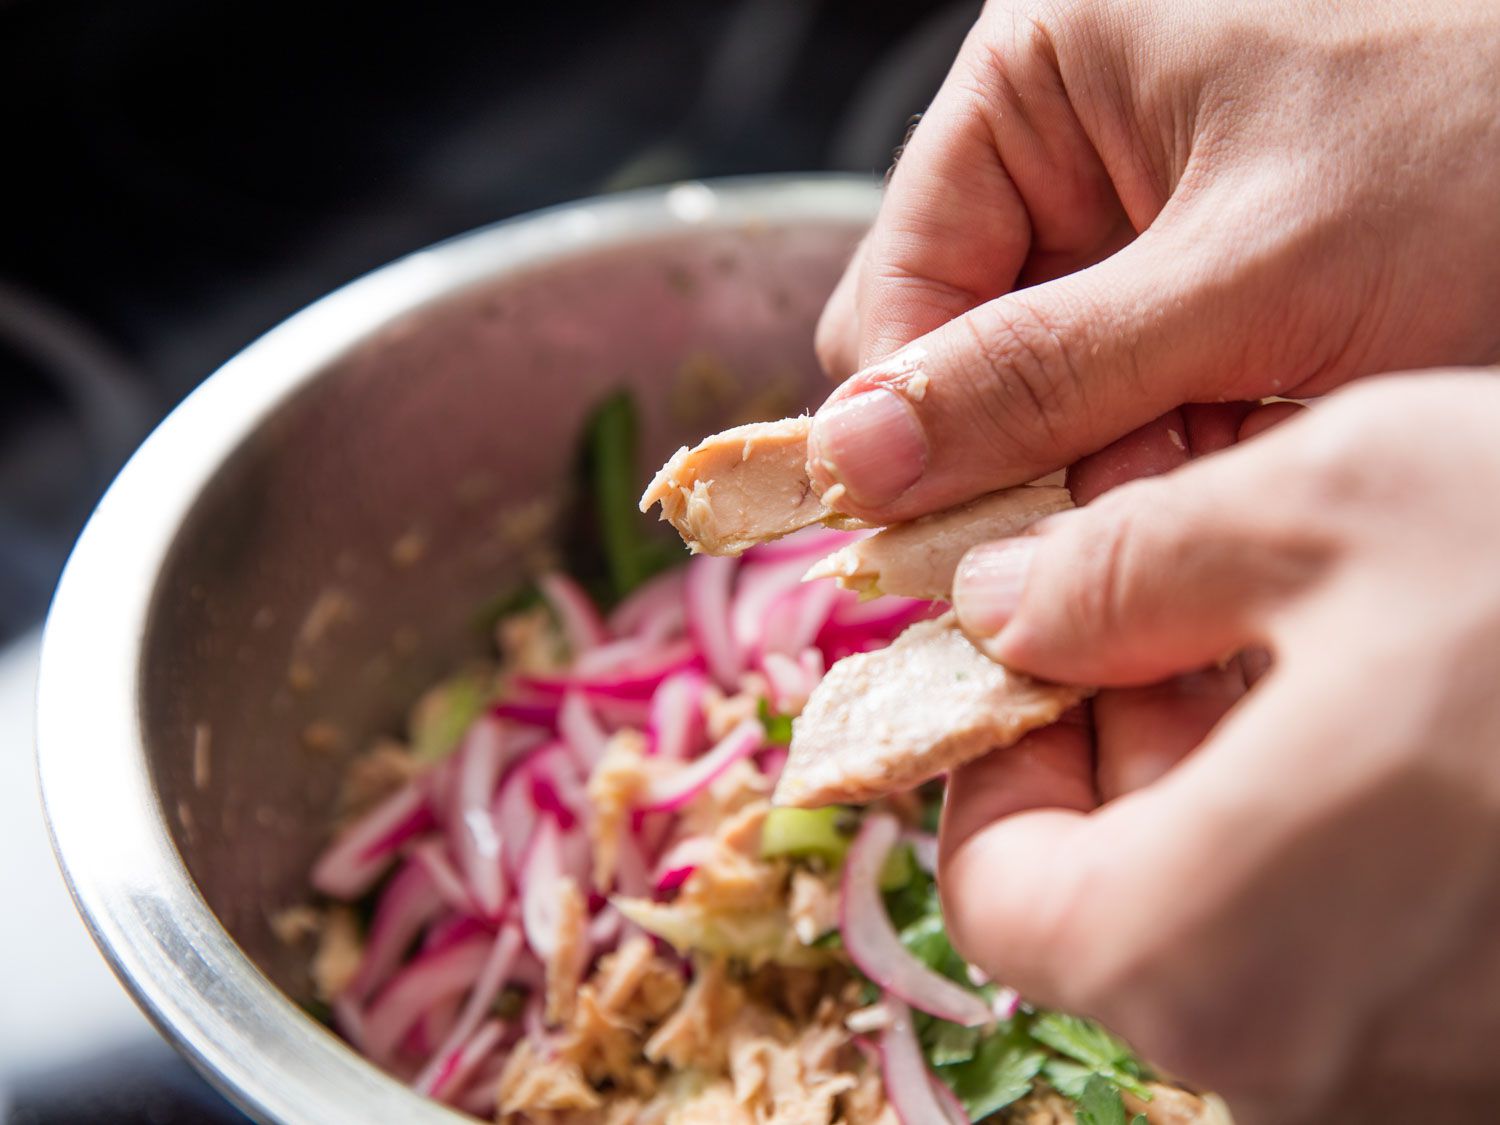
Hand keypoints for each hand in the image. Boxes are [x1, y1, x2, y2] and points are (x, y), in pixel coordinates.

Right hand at [806, 0, 1499, 521]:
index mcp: (1042, 75)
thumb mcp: (1252, 271)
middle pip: (966, 345)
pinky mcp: (1205, 288)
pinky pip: (1128, 402)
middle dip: (1027, 446)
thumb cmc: (1485, 146)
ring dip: (1109, 464)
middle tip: (1108, 511)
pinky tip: (1244, 455)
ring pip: (1046, 393)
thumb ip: (1041, 372)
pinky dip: (1170, 456)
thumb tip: (850, 459)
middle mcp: (1071, 145)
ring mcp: (1141, 221)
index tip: (944, 542)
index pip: (902, 280)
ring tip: (1218, 462)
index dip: (913, 418)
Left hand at [938, 374, 1499, 1123]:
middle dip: (1125, 740)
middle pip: (1116, 903)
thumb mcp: (1333, 500)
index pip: (994, 887)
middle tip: (1179, 589)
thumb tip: (1004, 607)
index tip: (1045, 642)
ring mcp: (1420, 1078)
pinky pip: (1368, 940)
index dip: (1002, 755)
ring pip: (1244, 921)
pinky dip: (1350, 823)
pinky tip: (1420, 702)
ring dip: (1241, 770)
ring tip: (1315, 620)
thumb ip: (1122, 567)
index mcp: (1202, 955)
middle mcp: (1296, 1065)